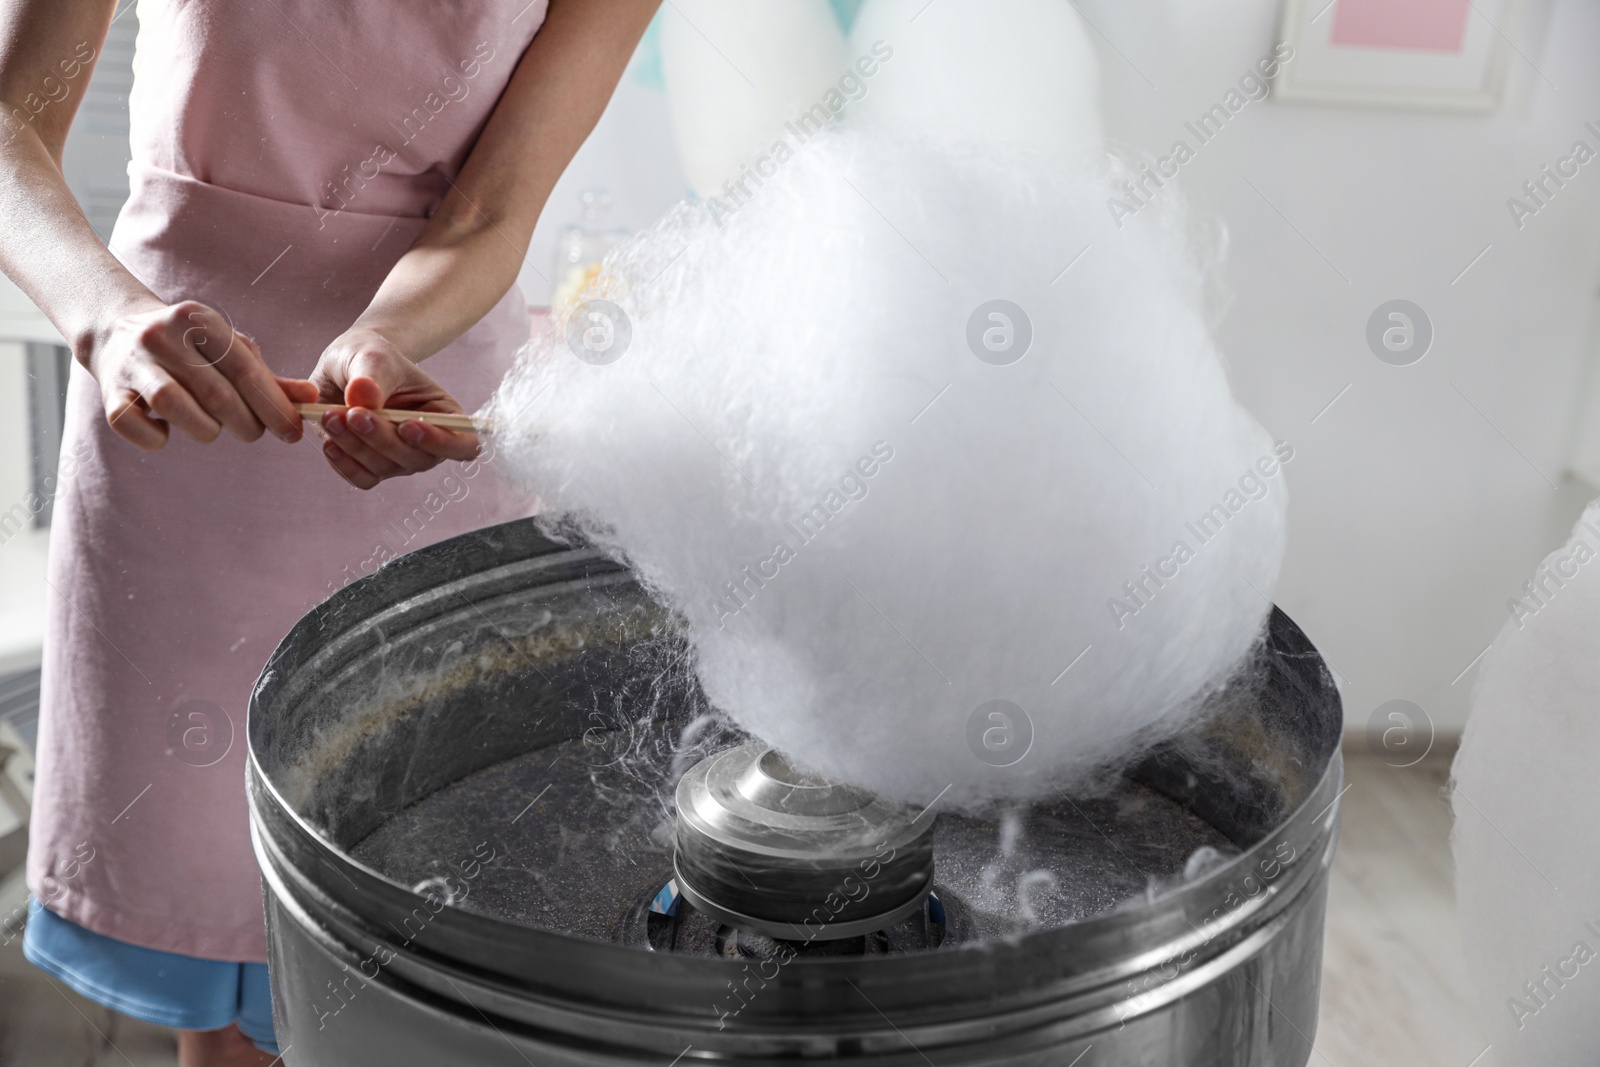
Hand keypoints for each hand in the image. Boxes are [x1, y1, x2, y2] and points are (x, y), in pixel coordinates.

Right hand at [83, 299, 314, 449]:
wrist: (115, 330)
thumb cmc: (190, 347)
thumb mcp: (228, 349)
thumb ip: (269, 378)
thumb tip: (311, 398)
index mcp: (197, 320)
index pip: (245, 370)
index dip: (274, 406)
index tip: (292, 432)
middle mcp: (161, 336)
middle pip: (216, 393)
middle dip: (246, 424)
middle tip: (254, 432)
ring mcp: (132, 362)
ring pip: (175, 406)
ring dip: (204, 430)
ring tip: (212, 429)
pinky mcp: (109, 390)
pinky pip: (132, 424)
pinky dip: (155, 438)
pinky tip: (167, 430)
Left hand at [308, 327, 479, 489]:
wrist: (347, 364)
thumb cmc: (371, 357)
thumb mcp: (373, 355)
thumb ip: (371, 376)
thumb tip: (363, 399)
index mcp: (444, 415)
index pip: (464, 445)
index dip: (442, 443)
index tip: (407, 424)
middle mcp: (426, 444)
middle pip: (417, 460)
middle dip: (383, 439)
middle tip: (353, 413)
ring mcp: (398, 459)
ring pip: (385, 469)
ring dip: (356, 447)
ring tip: (330, 416)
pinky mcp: (368, 466)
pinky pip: (362, 478)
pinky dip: (344, 464)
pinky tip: (330, 441)